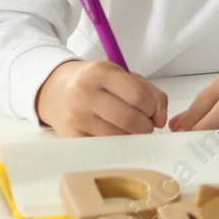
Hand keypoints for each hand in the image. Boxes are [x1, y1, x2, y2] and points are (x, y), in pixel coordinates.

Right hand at [36, 60, 167, 137]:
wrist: (57, 90)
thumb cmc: (96, 82)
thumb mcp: (121, 75)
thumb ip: (149, 92)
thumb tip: (161, 119)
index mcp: (99, 72)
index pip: (137, 96)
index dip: (152, 109)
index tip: (153, 112)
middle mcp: (84, 93)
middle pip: (129, 119)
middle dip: (146, 126)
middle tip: (147, 125)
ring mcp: (75, 116)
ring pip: (117, 136)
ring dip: (133, 136)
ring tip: (132, 129)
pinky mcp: (70, 136)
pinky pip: (103, 146)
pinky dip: (117, 143)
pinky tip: (116, 135)